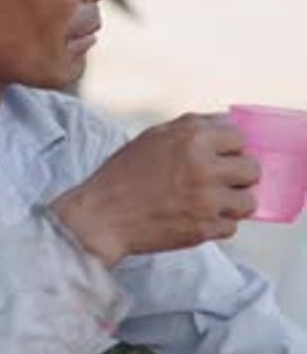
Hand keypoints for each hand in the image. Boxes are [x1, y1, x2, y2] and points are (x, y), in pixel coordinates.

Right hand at [53, 113, 259, 266]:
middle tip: (221, 182)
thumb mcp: (153, 137)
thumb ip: (192, 127)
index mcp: (192, 138)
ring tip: (212, 203)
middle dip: (238, 176)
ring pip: (248, 202)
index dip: (229, 148)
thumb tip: (225, 124)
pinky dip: (218, 225)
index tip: (220, 158)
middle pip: (252, 169)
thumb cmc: (123, 176)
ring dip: (233, 203)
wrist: (101, 217)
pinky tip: (197, 219)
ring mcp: (206, 201)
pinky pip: (231, 227)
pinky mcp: (203, 229)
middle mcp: (203, 167)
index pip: (239, 137)